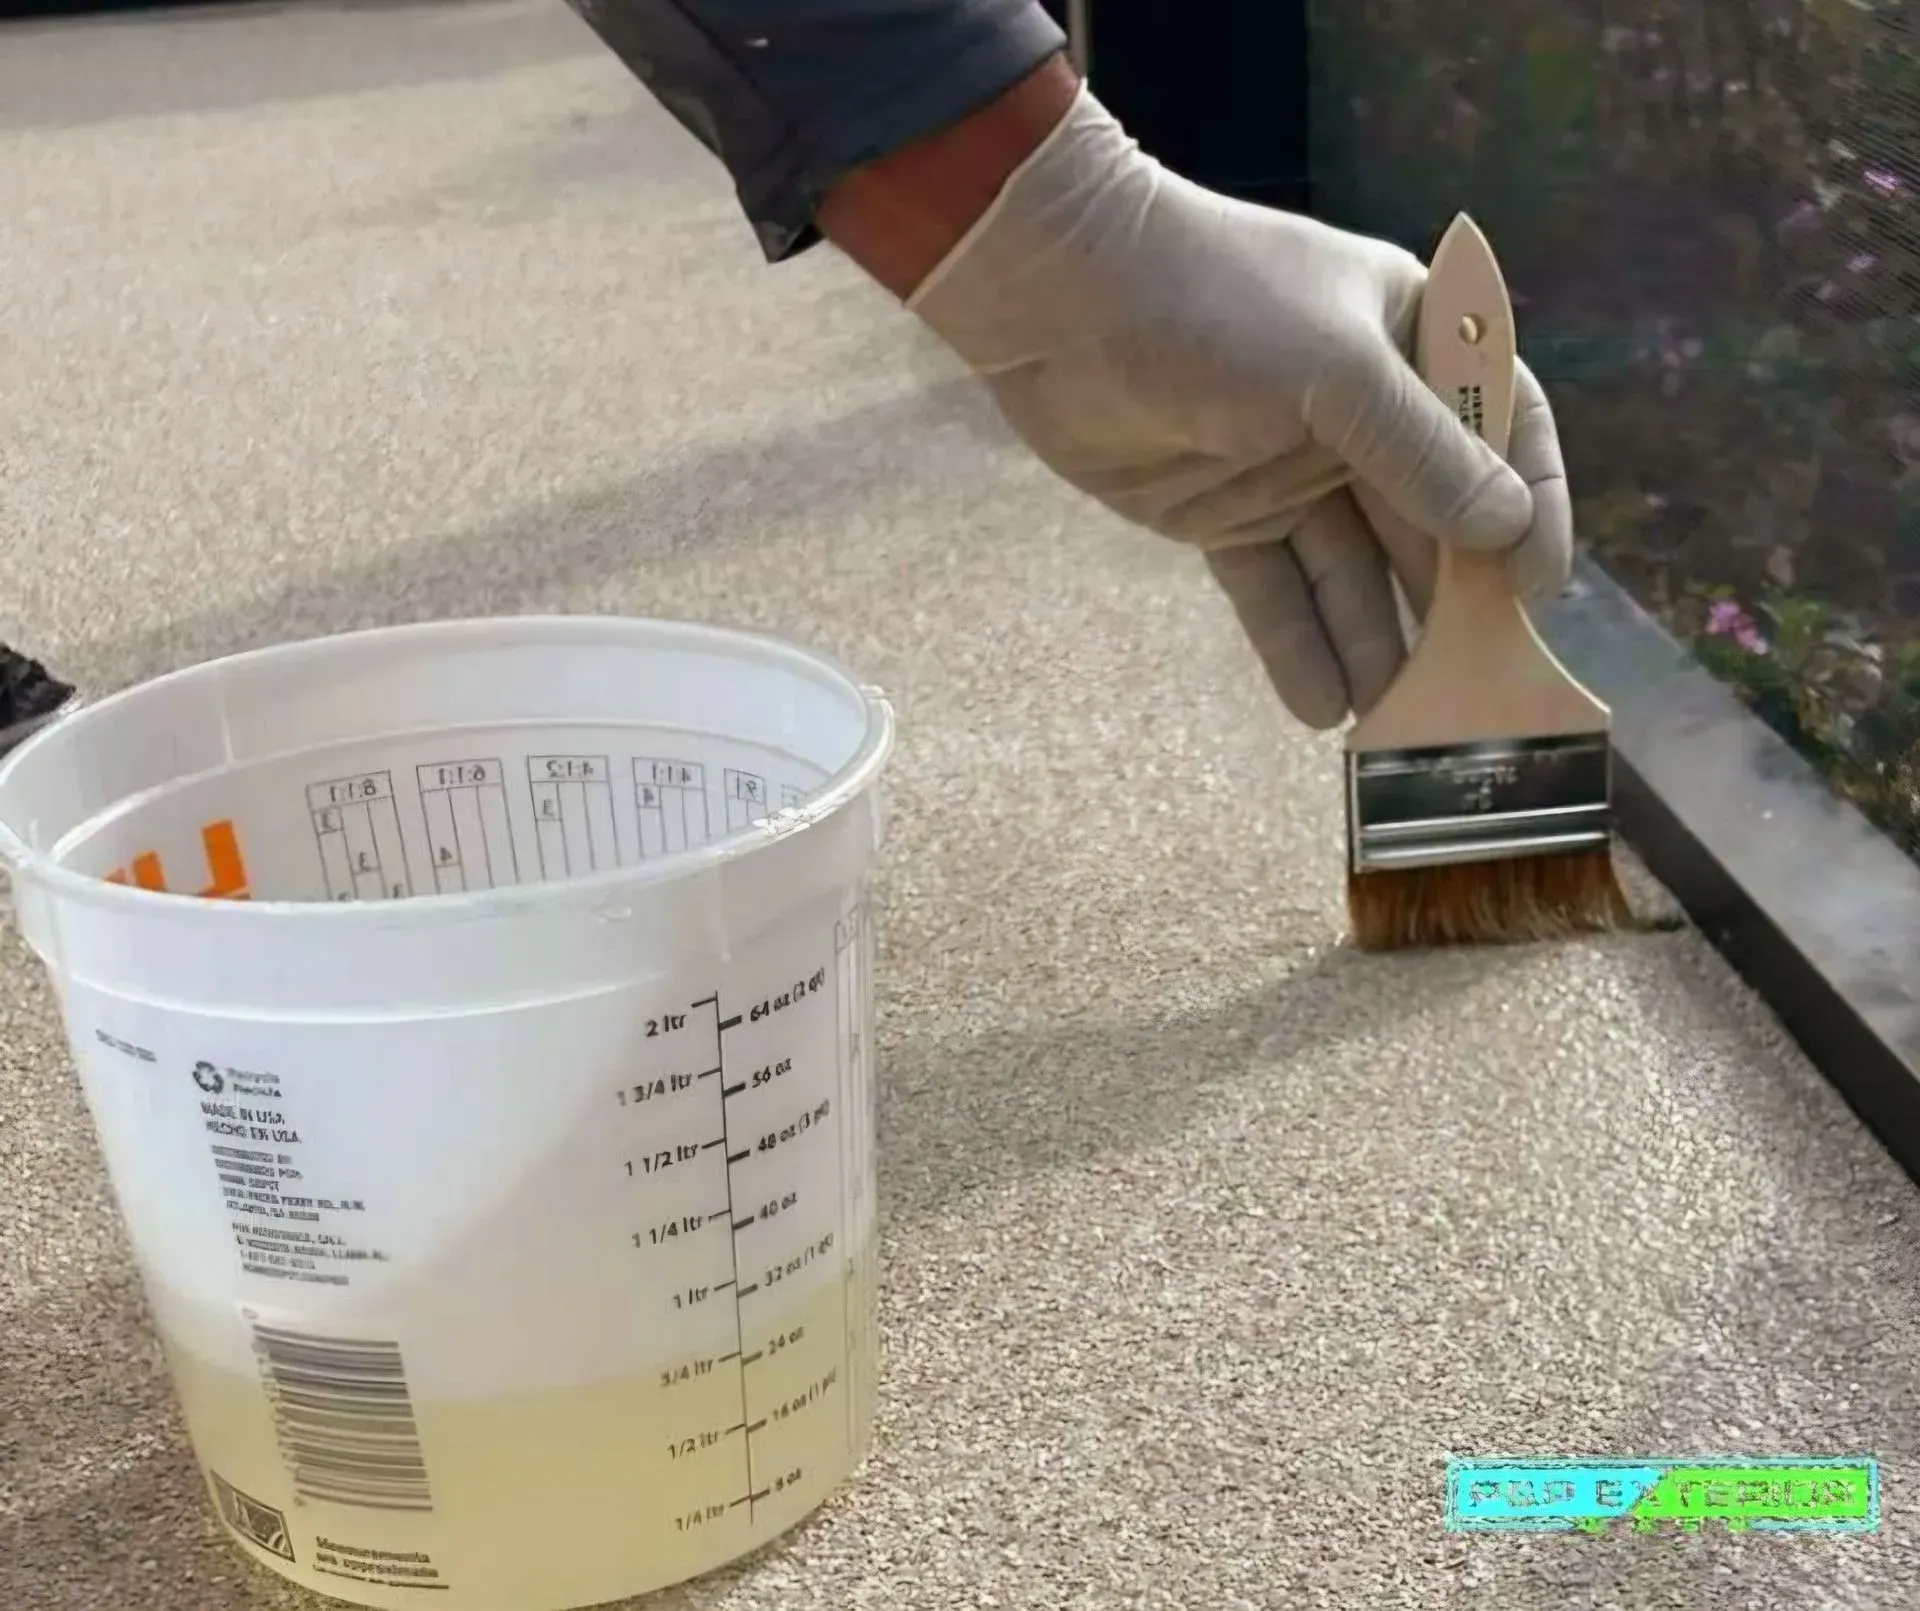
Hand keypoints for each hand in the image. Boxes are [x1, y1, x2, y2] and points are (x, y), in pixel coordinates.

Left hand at [905, 86, 1572, 728]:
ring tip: (1397, 723)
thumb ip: (1421, 453)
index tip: (1535, 591)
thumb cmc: (1217, 302)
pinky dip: (1296, 645)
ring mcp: (1289, 468)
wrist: (1059, 298)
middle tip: (1471, 688)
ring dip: (1374, 642)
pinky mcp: (1221, 514)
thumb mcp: (1338, 370)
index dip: (1531, 505)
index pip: (1502, 425)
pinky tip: (1322, 708)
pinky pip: (1274, 590)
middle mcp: (1361, 409)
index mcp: (1411, 341)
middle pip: (1427, 518)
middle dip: (1449, 603)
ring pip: (1350, 569)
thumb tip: (1505, 526)